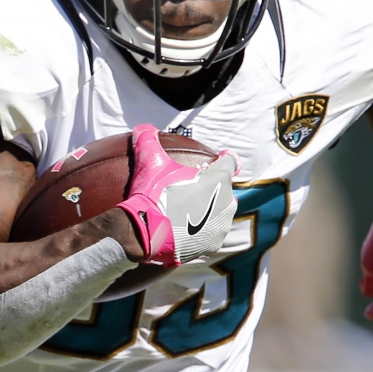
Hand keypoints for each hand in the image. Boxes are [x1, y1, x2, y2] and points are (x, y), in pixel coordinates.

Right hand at [117, 124, 237, 266]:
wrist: (145, 232)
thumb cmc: (152, 194)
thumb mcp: (149, 161)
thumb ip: (148, 139)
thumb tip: (142, 127)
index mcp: (219, 178)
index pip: (230, 161)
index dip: (223, 158)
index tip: (216, 160)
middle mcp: (228, 201)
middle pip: (224, 189)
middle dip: (212, 188)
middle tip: (191, 190)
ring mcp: (222, 225)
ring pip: (220, 212)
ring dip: (209, 210)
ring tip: (188, 211)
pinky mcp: (214, 244)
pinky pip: (211, 233)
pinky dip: (202, 231)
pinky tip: (186, 230)